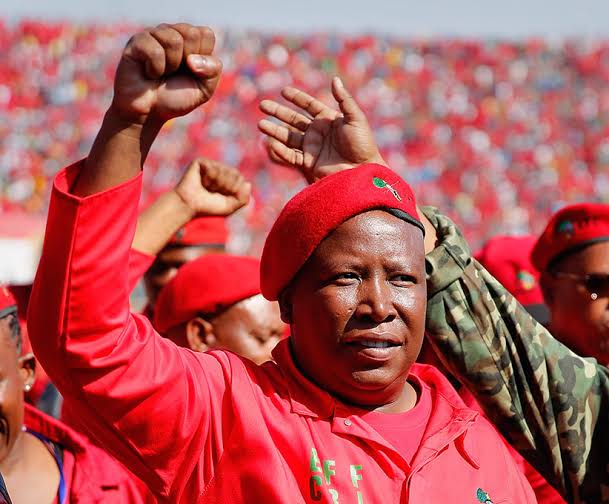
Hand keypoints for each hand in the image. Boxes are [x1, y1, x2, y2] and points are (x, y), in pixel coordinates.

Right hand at [111, 23, 221, 124]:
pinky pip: (155, 51)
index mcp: (190, 40)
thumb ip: (213, 70)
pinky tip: (149, 73)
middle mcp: (171, 32)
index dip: (203, 58)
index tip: (192, 71)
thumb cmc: (176, 97)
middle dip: (187, 61)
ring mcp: (153, 34)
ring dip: (171, 66)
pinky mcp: (136, 42)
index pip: (206, 34)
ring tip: (161, 73)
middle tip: (175, 73)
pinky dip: (156, 69)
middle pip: (191, 33)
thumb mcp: (204, 88)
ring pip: (174, 40)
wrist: (149, 112)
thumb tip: (192, 60)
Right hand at [173, 157, 250, 216]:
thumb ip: (243, 199)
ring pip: (224, 171)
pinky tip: (202, 182)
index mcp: (230, 180)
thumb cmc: (208, 207)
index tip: (222, 196)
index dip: (233, 191)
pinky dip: (209, 179)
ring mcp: (212, 165)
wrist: (189, 206)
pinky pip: (213, 168)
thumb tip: (248, 184)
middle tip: (213, 192)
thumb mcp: (230, 207)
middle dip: (226, 187)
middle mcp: (222, 170)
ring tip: (207, 187)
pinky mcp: (201, 162)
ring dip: (216, 184)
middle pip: (235, 174)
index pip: (242, 181)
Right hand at [258, 77, 384, 182]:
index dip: (296, 98)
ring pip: (288, 137)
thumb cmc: (362, 144)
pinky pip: (291, 155)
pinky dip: (280, 150)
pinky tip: (271, 143)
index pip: (309, 106)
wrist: (362, 171)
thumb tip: (335, 79)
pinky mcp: (308, 163)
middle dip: (278, 112)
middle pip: (293, 119)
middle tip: (262, 105)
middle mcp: (318, 133)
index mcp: (328, 120)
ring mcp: (312, 148)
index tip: (283, 91)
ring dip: (274, 131)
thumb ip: (344, 99)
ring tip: (260, 124)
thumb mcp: (355, 118)